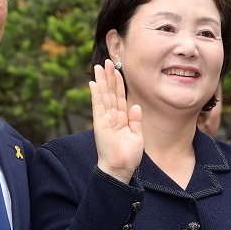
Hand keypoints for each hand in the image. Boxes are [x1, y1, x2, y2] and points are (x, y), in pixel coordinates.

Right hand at [89, 59, 142, 183]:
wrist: (121, 169)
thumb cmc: (128, 156)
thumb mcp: (137, 136)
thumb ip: (135, 120)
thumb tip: (136, 105)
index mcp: (121, 118)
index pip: (119, 96)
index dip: (119, 82)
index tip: (117, 69)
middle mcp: (111, 116)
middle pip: (110, 92)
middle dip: (109, 76)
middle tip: (108, 61)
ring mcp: (104, 119)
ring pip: (104, 95)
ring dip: (102, 80)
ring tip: (100, 66)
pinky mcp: (100, 124)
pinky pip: (98, 106)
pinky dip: (96, 94)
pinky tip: (93, 83)